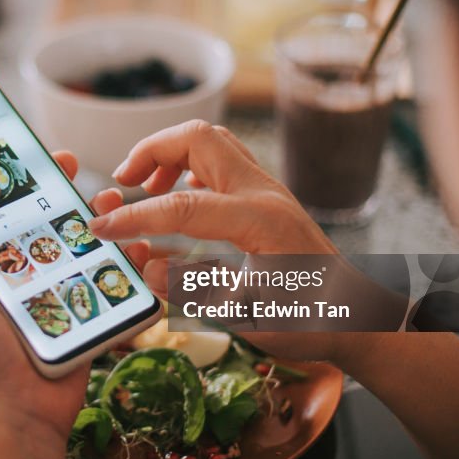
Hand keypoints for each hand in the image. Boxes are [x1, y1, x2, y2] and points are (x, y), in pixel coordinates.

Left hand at [0, 151, 149, 440]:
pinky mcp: (83, 316)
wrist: (12, 417)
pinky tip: (137, 243)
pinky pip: (108, 281)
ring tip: (108, 200)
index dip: (9, 179)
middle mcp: (16, 277)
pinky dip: (126, 261)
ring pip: (81, 244)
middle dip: (59, 187)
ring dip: (97, 217)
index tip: (24, 151)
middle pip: (43, 220)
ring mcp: (53, 295)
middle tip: (72, 164)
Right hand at [86, 120, 343, 361]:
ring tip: (144, 187)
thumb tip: (146, 267)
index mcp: (259, 220)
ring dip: (170, 153)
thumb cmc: (311, 322)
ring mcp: (268, 189)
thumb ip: (194, 290)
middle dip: (151, 151)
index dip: (134, 216)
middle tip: (123, 181)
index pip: (182, 205)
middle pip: (199, 137)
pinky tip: (175, 194)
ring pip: (211, 140)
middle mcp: (264, 192)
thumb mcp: (249, 318)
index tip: (100, 227)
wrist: (358, 317)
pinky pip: (222, 158)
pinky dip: (189, 165)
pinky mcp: (266, 196)